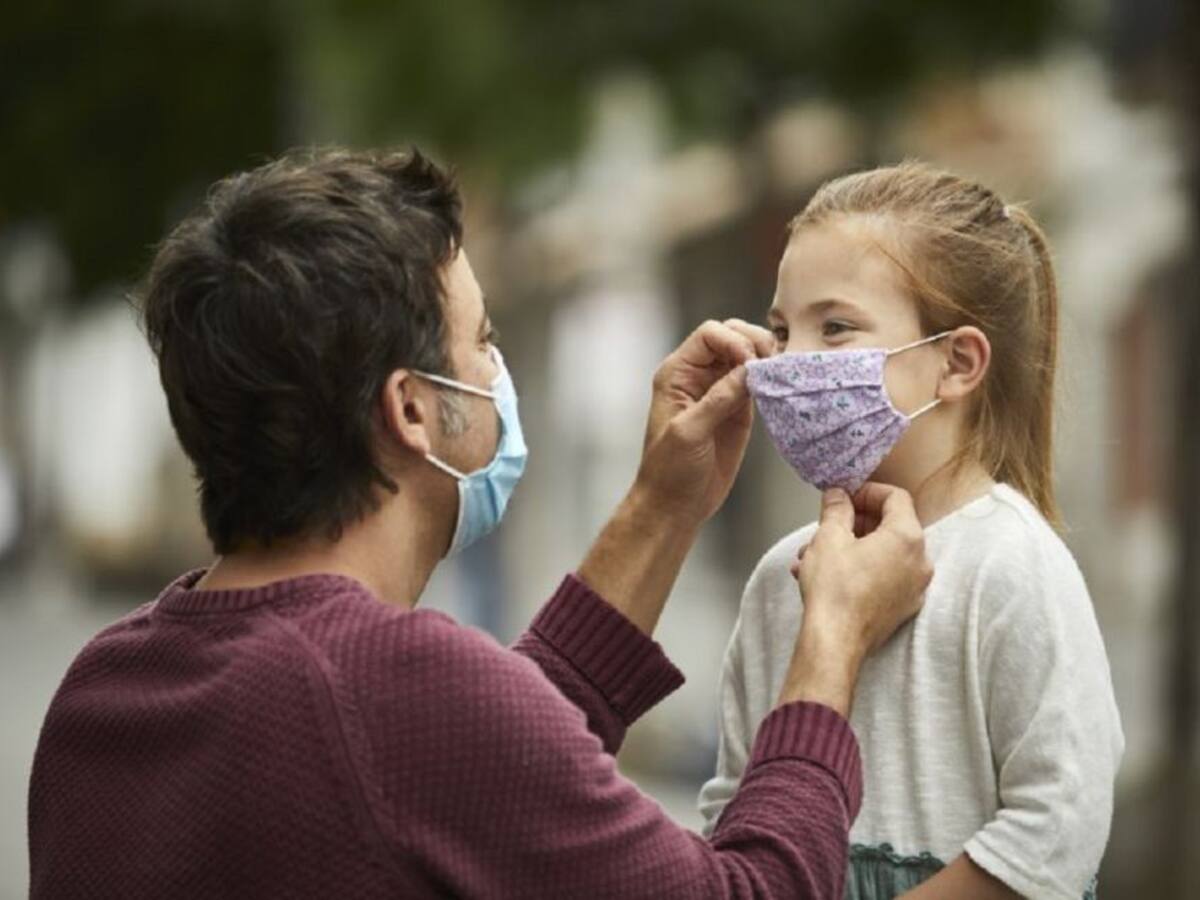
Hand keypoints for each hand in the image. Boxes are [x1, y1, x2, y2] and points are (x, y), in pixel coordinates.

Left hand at [633, 319, 772, 525]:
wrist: (676, 505)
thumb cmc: (669, 471)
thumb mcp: (689, 433)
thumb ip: (718, 400)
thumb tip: (748, 370)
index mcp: (677, 374)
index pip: (709, 335)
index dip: (732, 340)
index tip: (748, 361)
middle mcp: (698, 377)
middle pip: (731, 337)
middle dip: (753, 343)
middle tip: (769, 363)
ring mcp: (720, 391)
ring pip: (748, 356)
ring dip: (765, 359)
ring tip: (777, 373)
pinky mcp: (738, 410)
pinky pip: (757, 383)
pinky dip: (770, 380)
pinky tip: (779, 387)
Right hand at [777, 483, 931, 714]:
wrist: (835, 642)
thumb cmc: (834, 590)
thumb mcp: (828, 538)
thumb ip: (836, 509)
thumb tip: (838, 495)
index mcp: (907, 537)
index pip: (896, 497)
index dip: (868, 492)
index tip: (845, 498)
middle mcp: (919, 562)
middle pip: (891, 526)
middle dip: (855, 523)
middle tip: (828, 526)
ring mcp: (914, 588)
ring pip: (884, 554)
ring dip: (852, 548)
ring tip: (815, 556)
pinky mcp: (903, 608)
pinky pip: (885, 577)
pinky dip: (861, 570)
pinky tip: (829, 576)